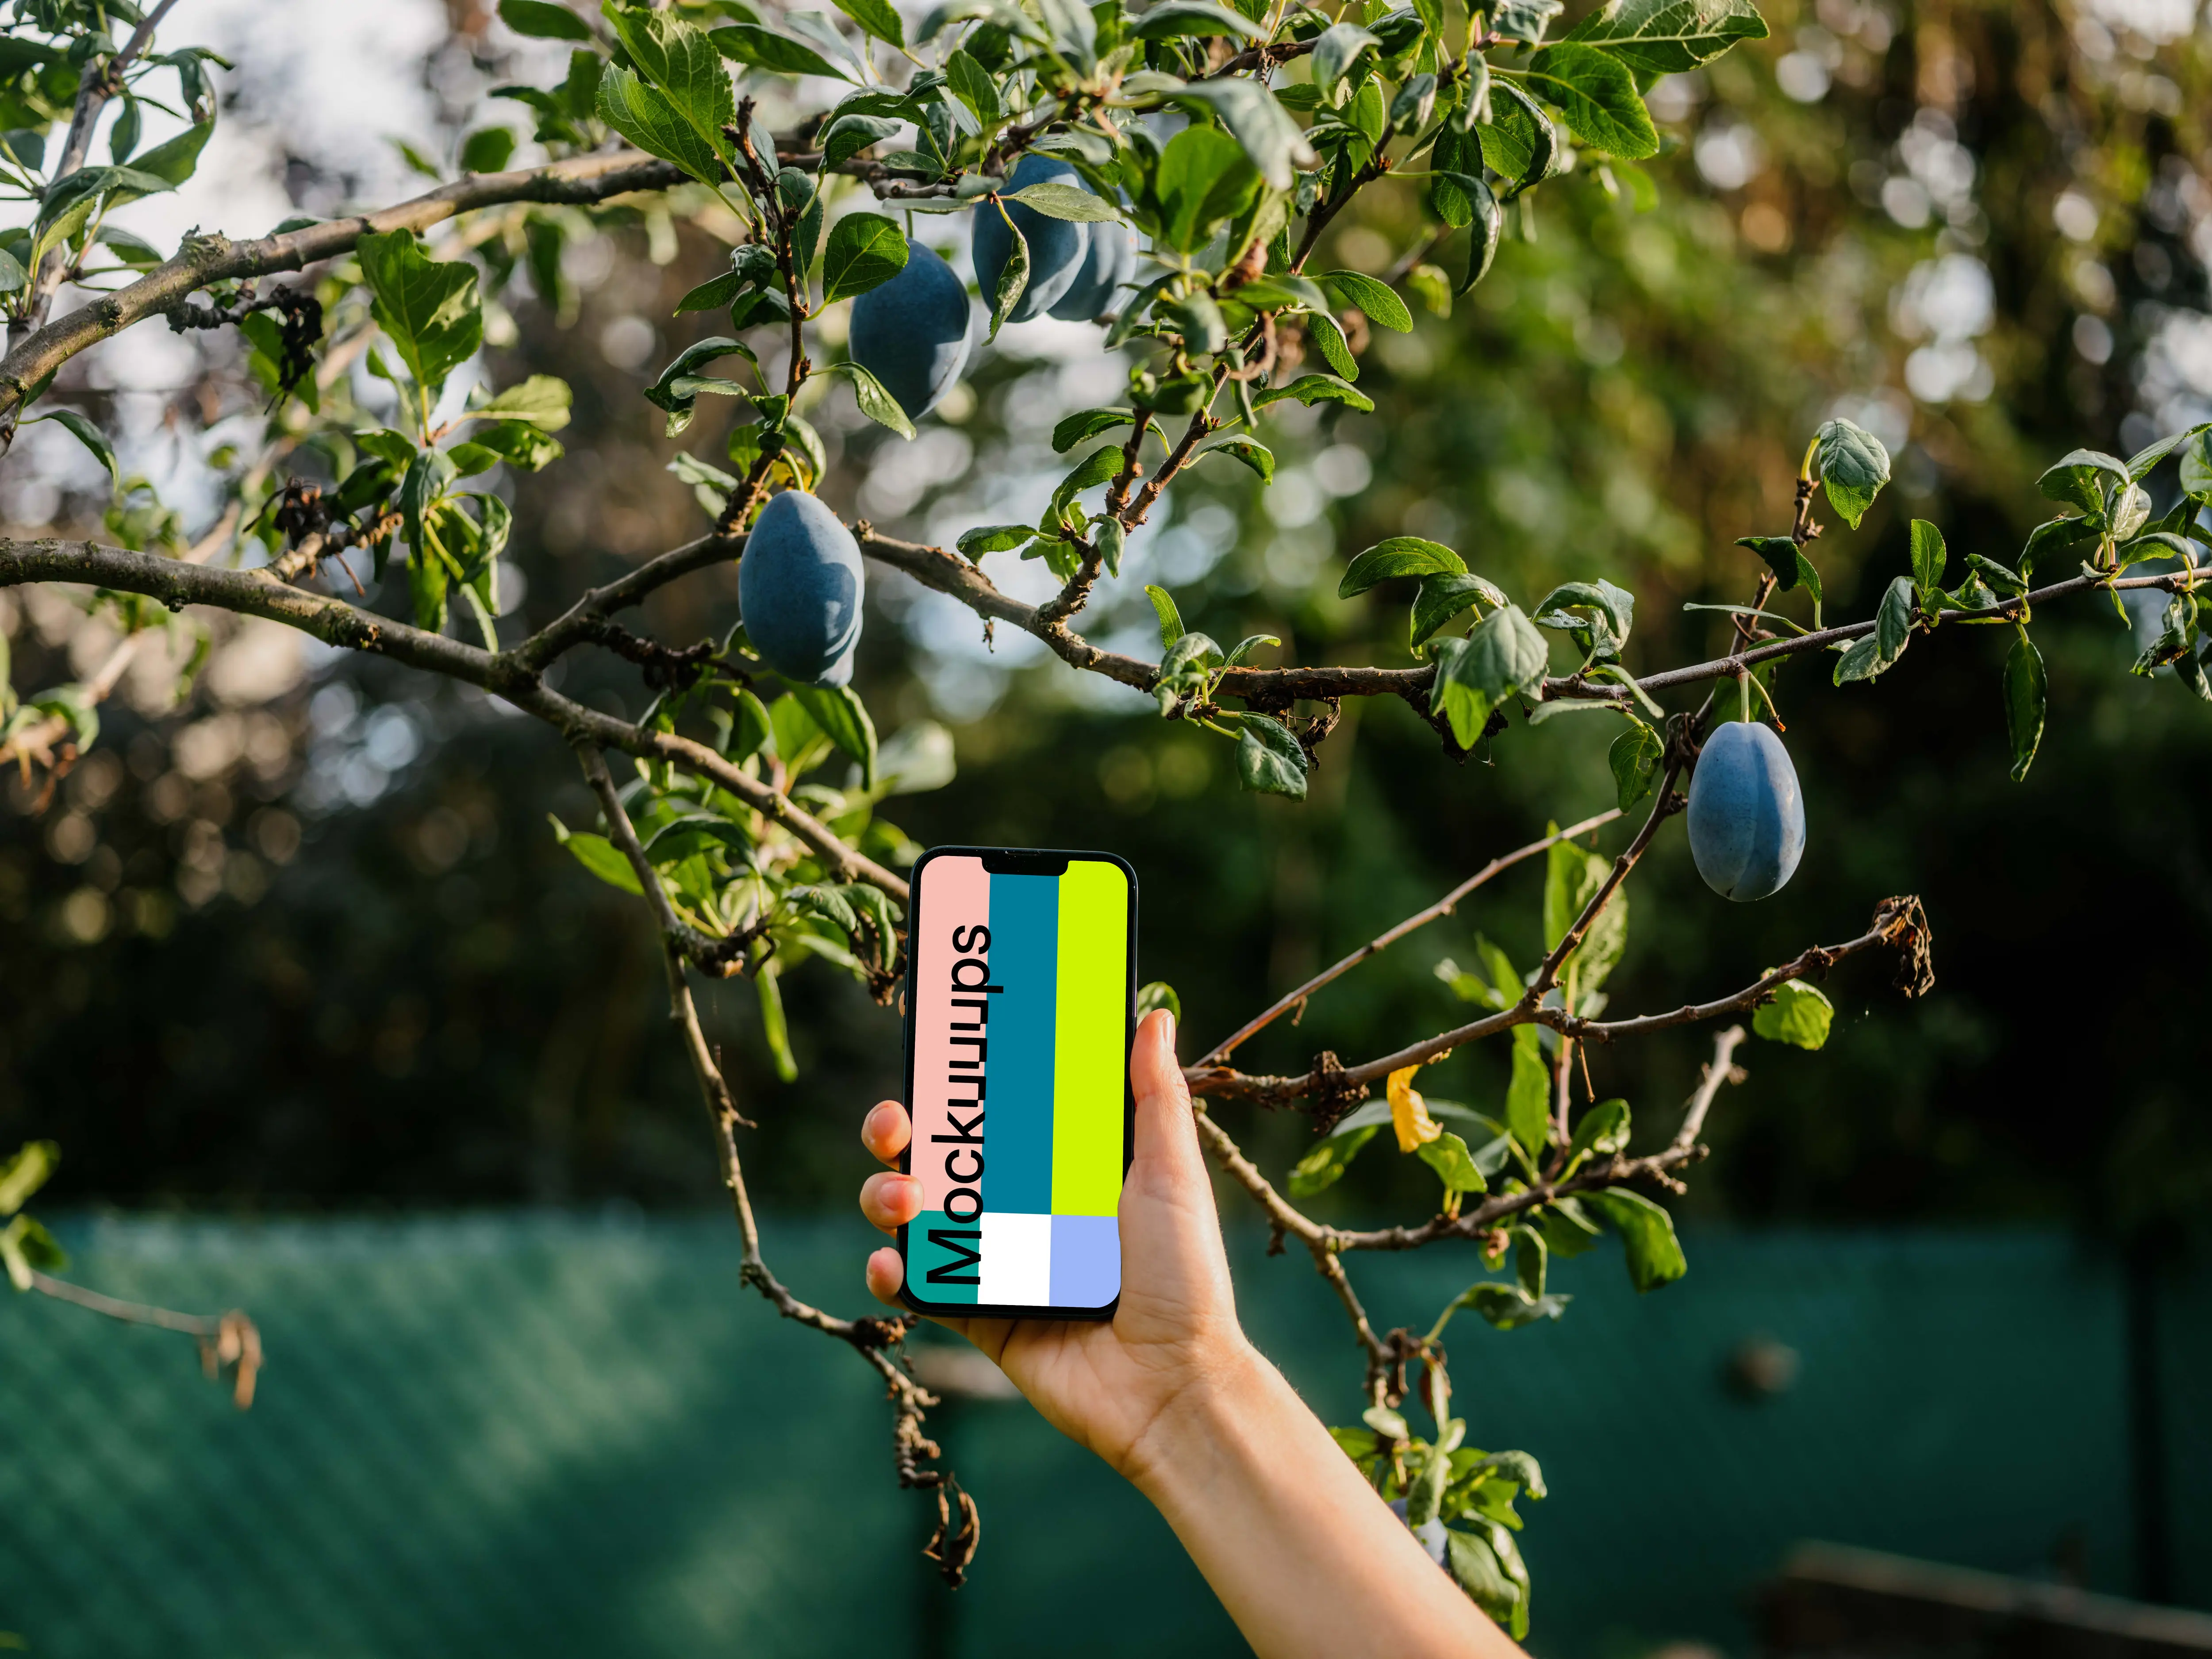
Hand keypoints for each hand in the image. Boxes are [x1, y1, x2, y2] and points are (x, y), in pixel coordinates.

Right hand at [858, 1007, 1254, 1480]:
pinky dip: (890, 1271)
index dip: (960, 1080)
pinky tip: (890, 1261)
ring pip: (916, 1214)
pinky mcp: (979, 1316)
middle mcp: (1022, 1209)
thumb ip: (1155, 1098)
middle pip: (940, 1155)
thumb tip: (1154, 1015)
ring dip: (886, 1193)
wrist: (1174, 1386)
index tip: (935, 1046)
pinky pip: (918, 1288)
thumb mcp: (1172, 1175)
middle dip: (900, 1130)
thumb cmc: (1185, 1278)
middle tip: (894, 1123)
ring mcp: (995, 1262)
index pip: (997, 1111)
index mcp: (1064, 1168)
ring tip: (902, 1197)